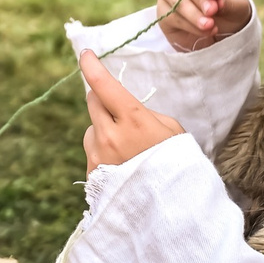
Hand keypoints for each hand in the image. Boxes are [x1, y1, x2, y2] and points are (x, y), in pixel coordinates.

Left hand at [80, 50, 184, 171]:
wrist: (173, 208)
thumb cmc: (177, 164)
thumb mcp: (170, 130)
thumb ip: (143, 114)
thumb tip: (121, 109)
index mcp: (133, 120)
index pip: (103, 85)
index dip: (92, 66)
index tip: (85, 54)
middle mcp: (110, 135)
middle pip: (92, 101)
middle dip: (102, 100)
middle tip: (118, 110)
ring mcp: (98, 155)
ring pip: (91, 128)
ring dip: (103, 130)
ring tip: (127, 150)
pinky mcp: (92, 172)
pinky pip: (93, 151)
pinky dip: (104, 153)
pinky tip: (122, 166)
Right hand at [155, 0, 249, 50]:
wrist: (218, 28)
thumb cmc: (228, 8)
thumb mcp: (237, 6)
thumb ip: (229, 2)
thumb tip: (216, 2)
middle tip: (212, 11)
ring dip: (193, 13)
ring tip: (209, 25)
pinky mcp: (162, 7)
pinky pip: (171, 14)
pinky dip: (189, 25)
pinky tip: (203, 31)